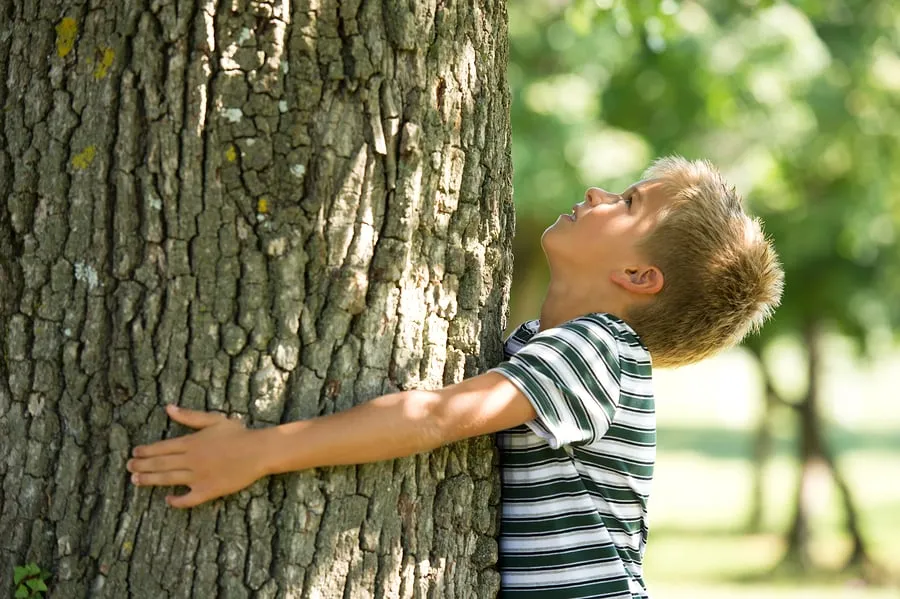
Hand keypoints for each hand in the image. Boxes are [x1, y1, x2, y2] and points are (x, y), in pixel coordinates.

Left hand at [127, 405, 268, 507]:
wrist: (258, 452)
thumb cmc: (238, 433)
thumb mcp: (213, 419)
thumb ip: (189, 416)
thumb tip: (168, 408)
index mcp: (191, 442)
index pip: (162, 447)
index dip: (146, 451)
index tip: (134, 453)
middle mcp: (191, 460)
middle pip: (161, 464)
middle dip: (143, 465)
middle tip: (129, 467)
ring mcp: (198, 477)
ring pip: (169, 479)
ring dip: (150, 480)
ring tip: (136, 480)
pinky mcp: (208, 490)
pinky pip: (188, 499)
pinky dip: (177, 501)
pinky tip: (168, 500)